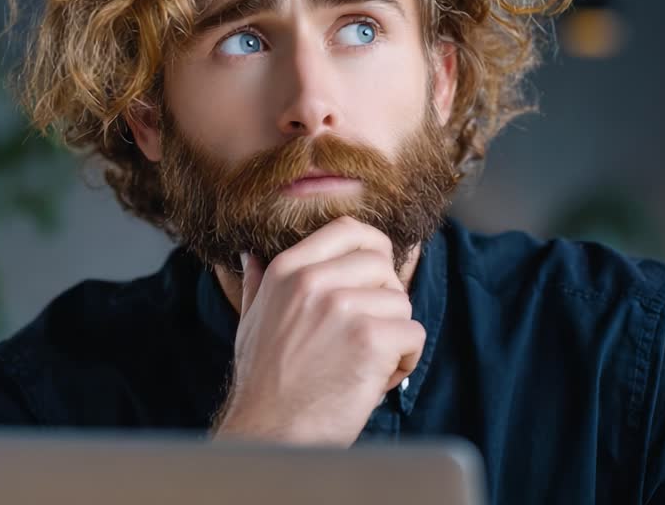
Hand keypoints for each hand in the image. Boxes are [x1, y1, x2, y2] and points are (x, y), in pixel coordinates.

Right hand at [210, 217, 424, 445]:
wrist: (268, 434)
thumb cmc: (263, 383)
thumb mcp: (251, 320)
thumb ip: (259, 283)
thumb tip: (252, 255)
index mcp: (287, 271)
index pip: (347, 230)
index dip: (372, 247)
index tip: (378, 272)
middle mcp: (314, 281)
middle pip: (381, 264)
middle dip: (386, 298)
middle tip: (371, 332)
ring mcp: (343, 308)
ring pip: (401, 302)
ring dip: (395, 335)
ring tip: (368, 364)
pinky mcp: (369, 339)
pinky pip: (413, 334)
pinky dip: (405, 360)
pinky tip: (378, 379)